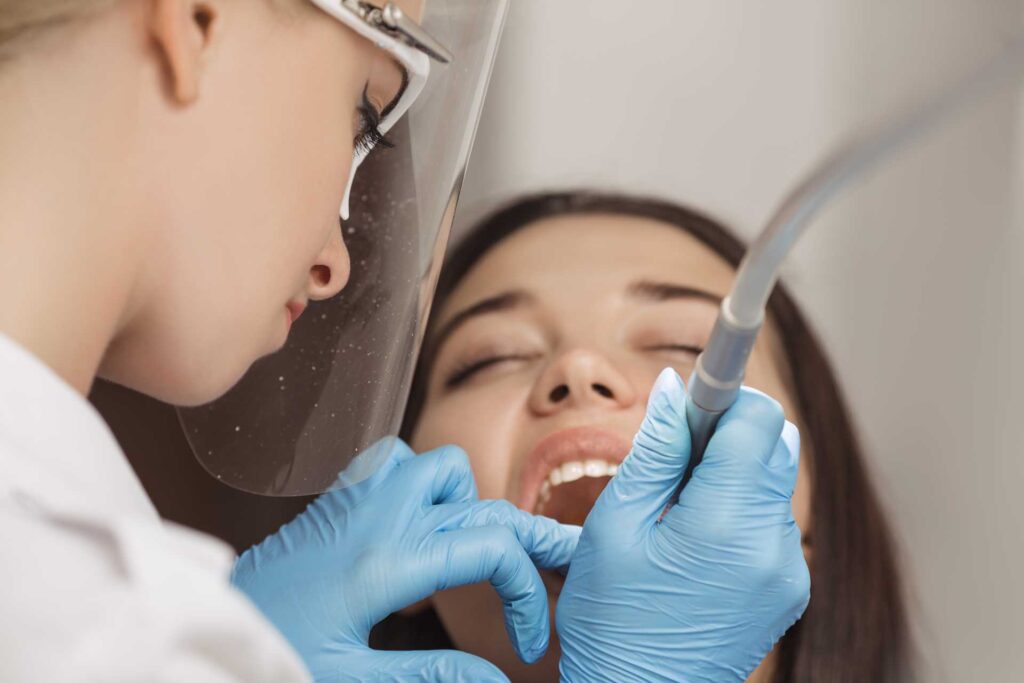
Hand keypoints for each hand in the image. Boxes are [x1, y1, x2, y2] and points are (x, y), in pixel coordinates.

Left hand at [232, 438, 579, 681]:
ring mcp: (355, 503)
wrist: (212, 625)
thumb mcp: (353, 679)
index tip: (526, 641)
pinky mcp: (336, 502)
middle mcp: (377, 519)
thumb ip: (431, 673)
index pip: (490, 549)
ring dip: (464, 504)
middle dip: (519, 537)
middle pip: (476, 497)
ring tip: (460, 558)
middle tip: (537, 570)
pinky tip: (414, 535)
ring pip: (436, 467)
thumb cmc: (272, 651)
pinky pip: (393, 466)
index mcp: (388, 563)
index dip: (527, 593)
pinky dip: (420, 489)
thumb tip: (496, 682)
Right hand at [556, 369, 809, 682]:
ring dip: (733, 470)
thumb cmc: (610, 622)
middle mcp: (773, 545)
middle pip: (775, 443)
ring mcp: (788, 572)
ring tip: (678, 507)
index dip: (724, 397)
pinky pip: (773, 520)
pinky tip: (695, 538)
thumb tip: (676, 386)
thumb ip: (654, 450)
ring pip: (775, 479)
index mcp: (726, 525)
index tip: (691, 398)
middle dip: (729, 432)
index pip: (758, 419)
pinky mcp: (789, 590)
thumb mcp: (614, 527)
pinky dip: (741, 508)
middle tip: (673, 457)